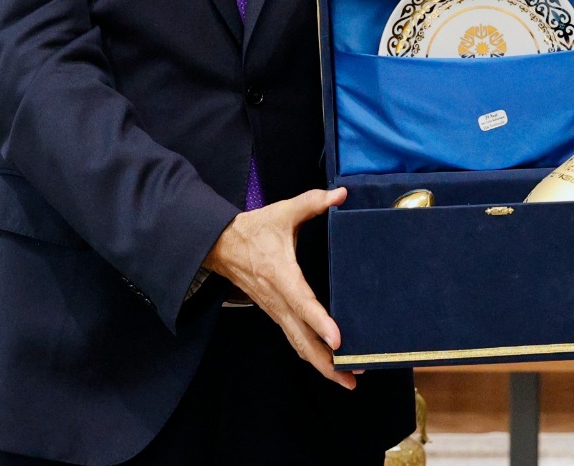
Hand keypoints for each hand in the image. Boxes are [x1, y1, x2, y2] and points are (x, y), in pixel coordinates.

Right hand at [203, 186, 355, 388]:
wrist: (221, 244)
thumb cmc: (254, 229)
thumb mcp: (282, 212)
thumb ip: (313, 202)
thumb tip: (341, 194)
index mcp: (281, 275)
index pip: (302, 303)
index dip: (319, 321)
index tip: (338, 339)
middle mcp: (277, 299)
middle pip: (301, 337)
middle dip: (326, 361)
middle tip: (352, 375)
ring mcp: (274, 310)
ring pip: (297, 343)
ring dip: (320, 365)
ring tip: (347, 379)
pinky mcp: (274, 313)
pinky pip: (293, 338)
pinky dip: (310, 354)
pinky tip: (327, 365)